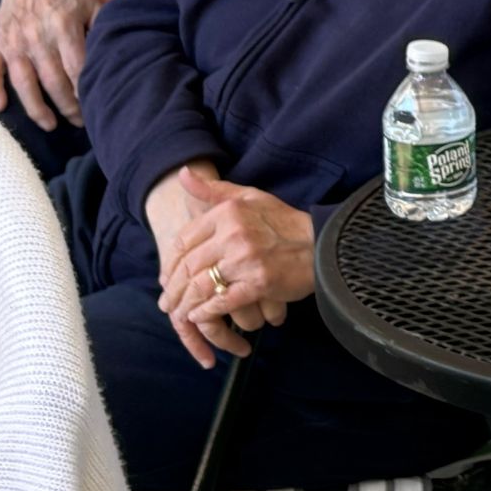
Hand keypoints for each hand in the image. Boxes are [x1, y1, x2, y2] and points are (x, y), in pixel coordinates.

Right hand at [0, 0, 101, 130]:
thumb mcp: (92, 1)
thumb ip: (104, 26)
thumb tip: (123, 52)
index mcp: (64, 25)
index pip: (77, 68)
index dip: (87, 92)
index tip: (98, 106)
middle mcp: (37, 36)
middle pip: (53, 81)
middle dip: (69, 107)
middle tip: (81, 122)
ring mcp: (14, 40)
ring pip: (24, 83)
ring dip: (37, 108)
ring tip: (51, 125)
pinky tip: (1, 107)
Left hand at [157, 168, 313, 366]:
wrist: (323, 244)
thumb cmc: (285, 221)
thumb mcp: (251, 197)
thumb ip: (215, 189)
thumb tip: (182, 174)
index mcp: (228, 212)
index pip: (184, 241)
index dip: (170, 264)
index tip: (167, 279)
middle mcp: (234, 234)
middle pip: (189, 266)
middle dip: (174, 290)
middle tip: (168, 304)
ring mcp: (246, 259)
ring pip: (201, 286)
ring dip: (186, 304)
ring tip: (181, 314)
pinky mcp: (259, 282)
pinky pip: (222, 301)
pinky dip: (207, 312)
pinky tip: (201, 317)